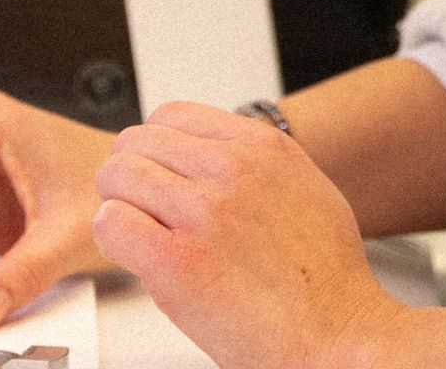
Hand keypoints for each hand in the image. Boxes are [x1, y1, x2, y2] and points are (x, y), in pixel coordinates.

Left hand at [94, 101, 410, 368]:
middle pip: (137, 141)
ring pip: (118, 176)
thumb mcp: (306, 187)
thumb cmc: (325, 275)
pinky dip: (114, 238)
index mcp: (262, 146)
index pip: (172, 114)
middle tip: (137, 205)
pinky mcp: (176, 262)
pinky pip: (111, 223)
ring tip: (137, 233)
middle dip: (129, 174)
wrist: (334, 331)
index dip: (156, 147)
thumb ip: (260, 165)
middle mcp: (230, 169)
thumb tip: (223, 161)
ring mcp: (203, 212)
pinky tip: (138, 256)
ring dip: (118, 205)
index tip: (157, 172)